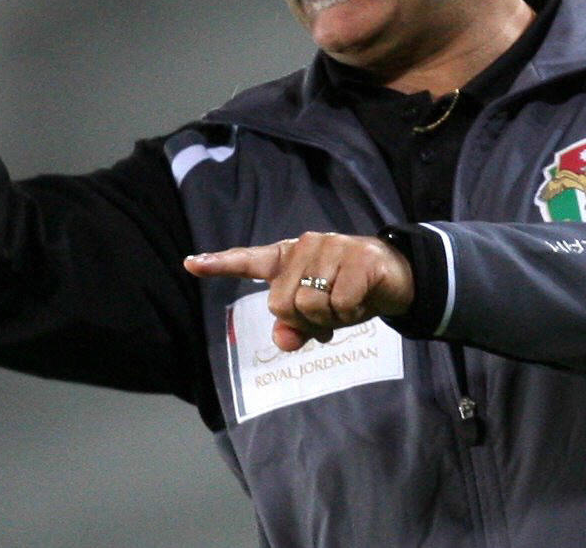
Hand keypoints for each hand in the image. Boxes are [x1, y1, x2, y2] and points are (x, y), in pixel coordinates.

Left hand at [184, 232, 413, 351]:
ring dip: (332, 318)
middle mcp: (305, 246)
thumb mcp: (319, 316)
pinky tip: (362, 299)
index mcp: (288, 258)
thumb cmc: (348, 293)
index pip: (248, 261)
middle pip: (282, 304)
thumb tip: (281, 340)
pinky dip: (352, 312)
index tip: (190, 263)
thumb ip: (294, 329)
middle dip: (306, 321)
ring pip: (311, 306)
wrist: (396, 277)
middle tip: (328, 316)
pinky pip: (341, 304)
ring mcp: (332, 248)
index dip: (218, 264)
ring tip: (346, 304)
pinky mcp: (359, 258)